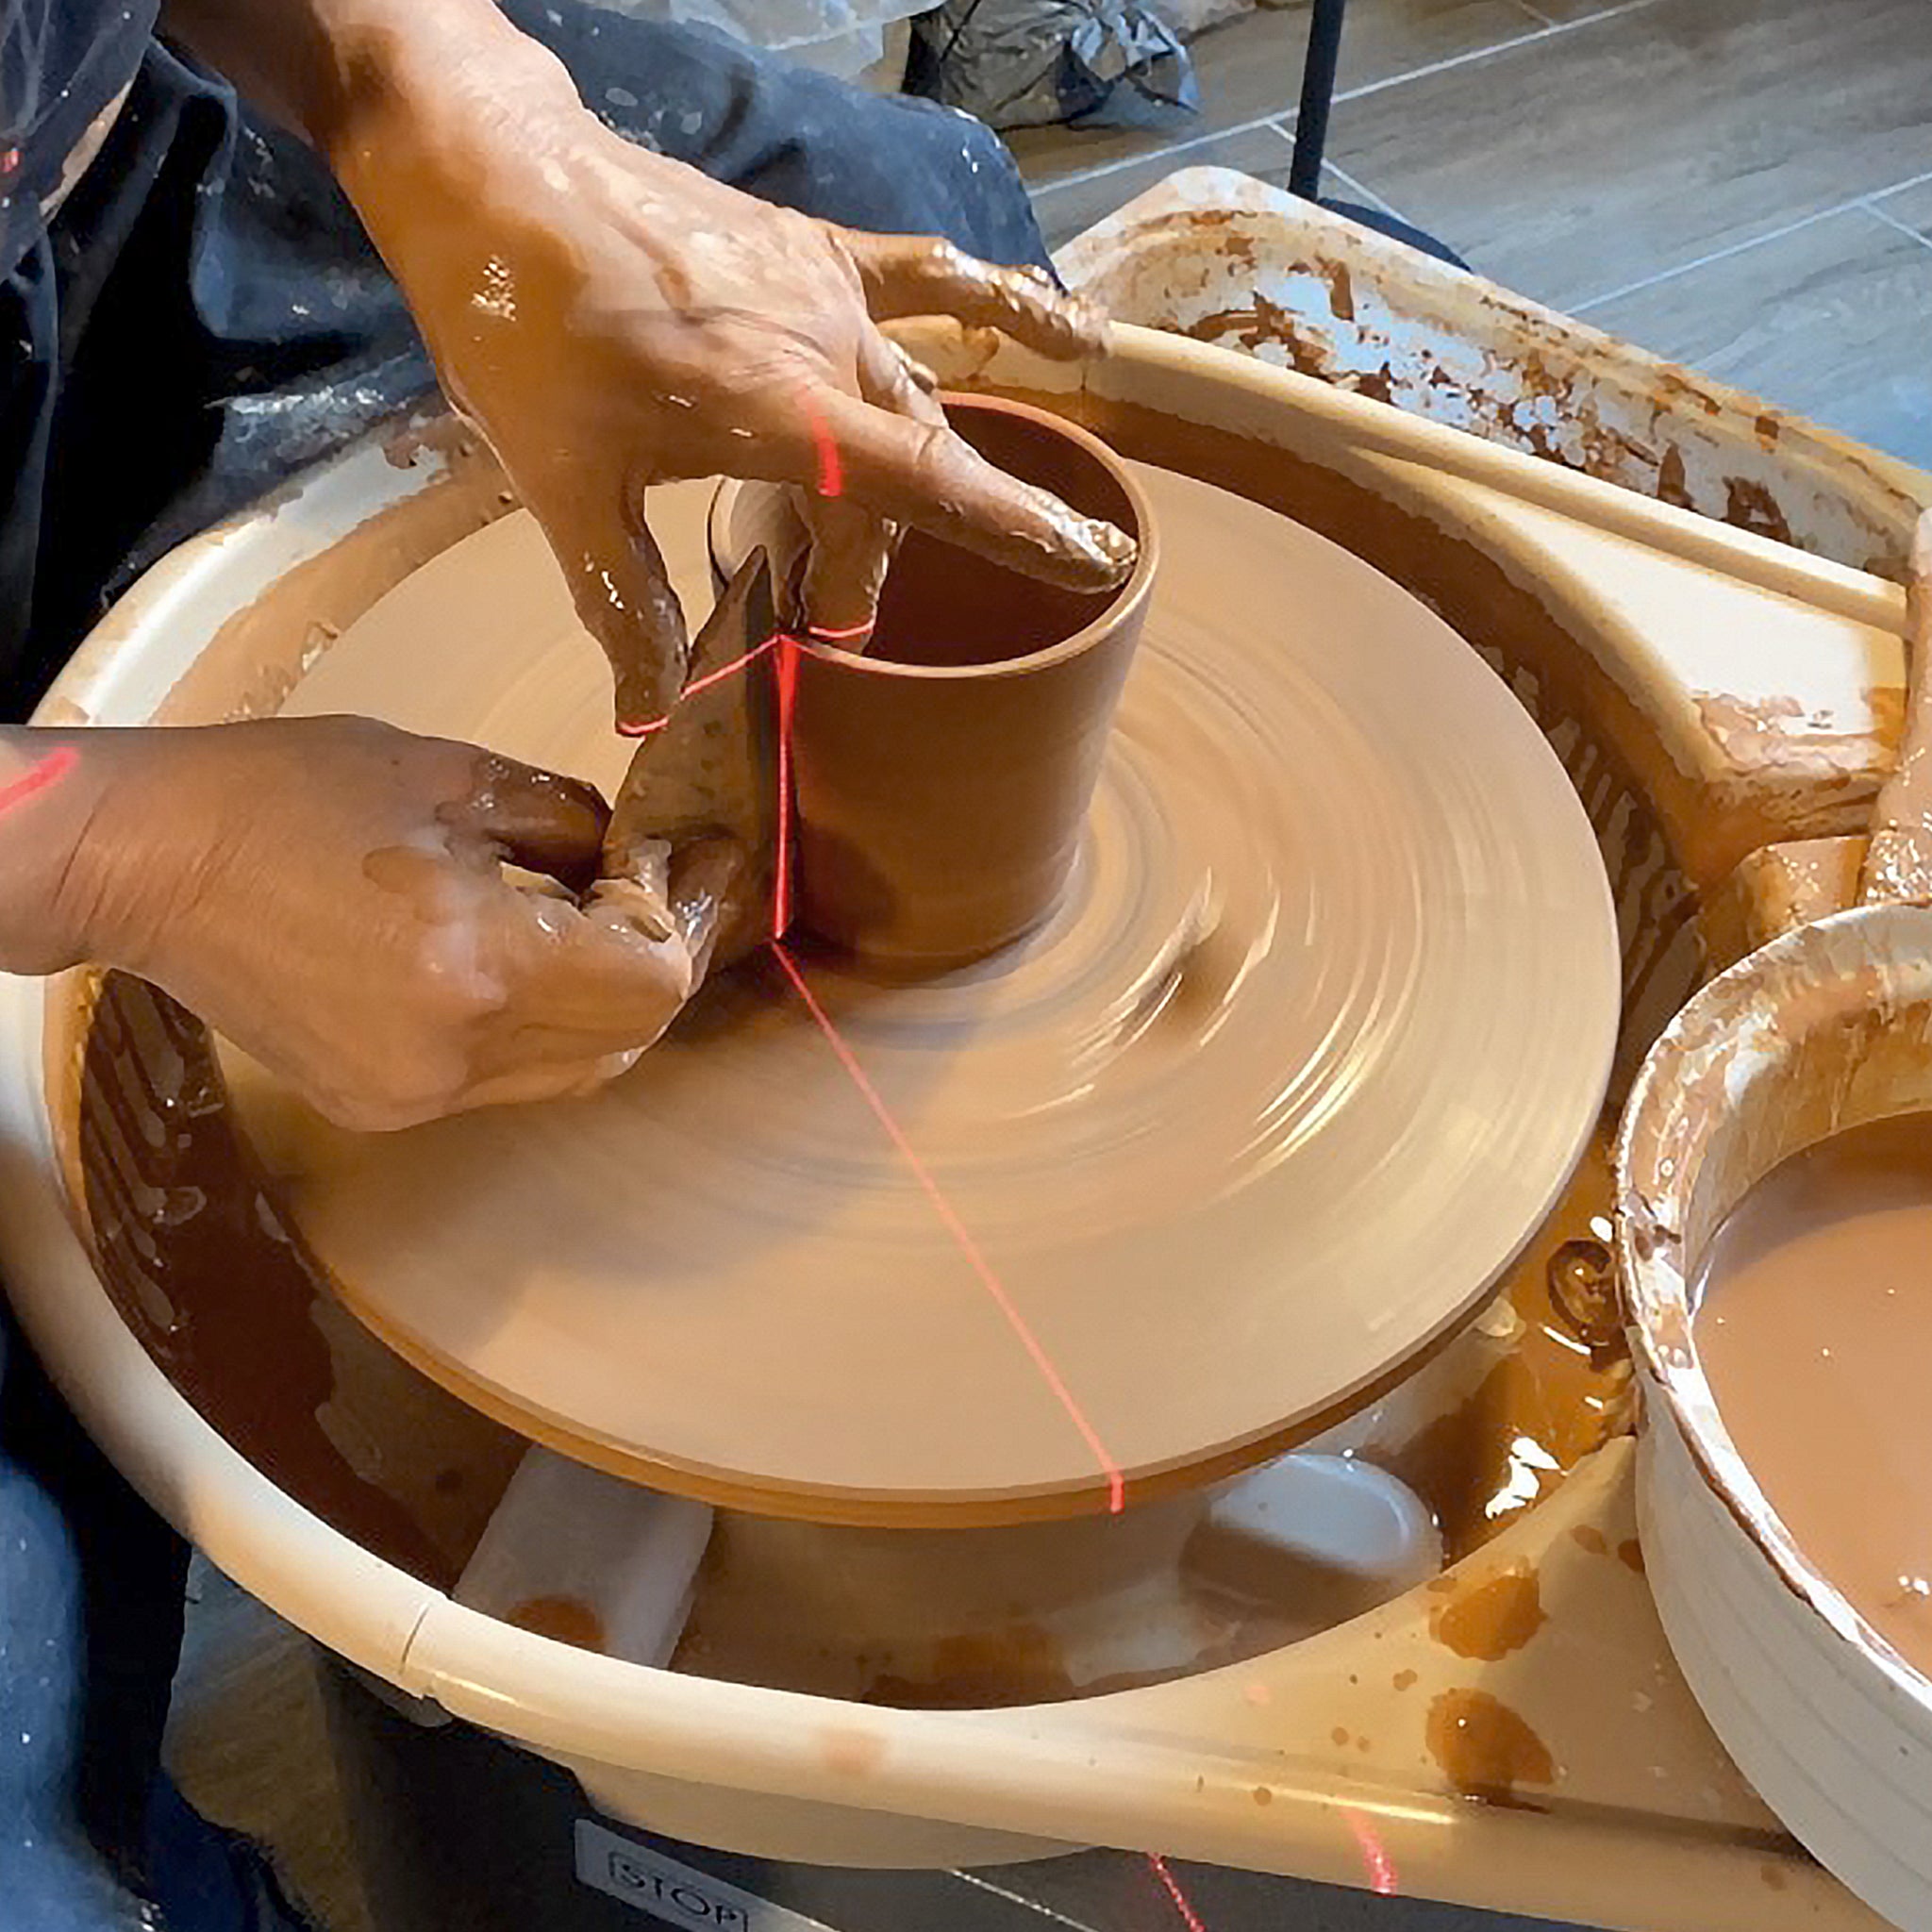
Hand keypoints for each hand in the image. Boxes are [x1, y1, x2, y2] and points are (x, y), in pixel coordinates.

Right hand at [60, 719, 707, 1130]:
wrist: (149, 863)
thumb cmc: (287, 796)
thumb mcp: (453, 774)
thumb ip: (571, 822)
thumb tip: (638, 855)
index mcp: (478, 966)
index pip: (653, 981)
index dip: (685, 918)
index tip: (685, 858)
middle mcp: (455, 1056)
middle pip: (629, 1036)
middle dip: (662, 958)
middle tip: (666, 884)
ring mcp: (415, 1095)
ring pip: (576, 1069)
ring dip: (610, 1001)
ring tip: (603, 917)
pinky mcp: (381, 1106)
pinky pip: (508, 1080)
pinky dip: (542, 1025)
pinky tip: (529, 958)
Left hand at [326, 32, 1134, 730]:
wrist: (496, 178)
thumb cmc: (523, 331)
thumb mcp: (562, 488)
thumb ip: (623, 603)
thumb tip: (644, 714)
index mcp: (777, 407)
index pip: (929, 483)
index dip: (1019, 529)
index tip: (1096, 565)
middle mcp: (827, 345)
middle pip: (906, 469)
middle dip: (875, 559)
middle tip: (818, 620)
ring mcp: (829, 290)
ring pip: (912, 398)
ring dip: (904, 481)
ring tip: (858, 551)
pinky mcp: (814, 252)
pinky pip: (931, 279)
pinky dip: (1001, 307)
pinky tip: (1071, 332)